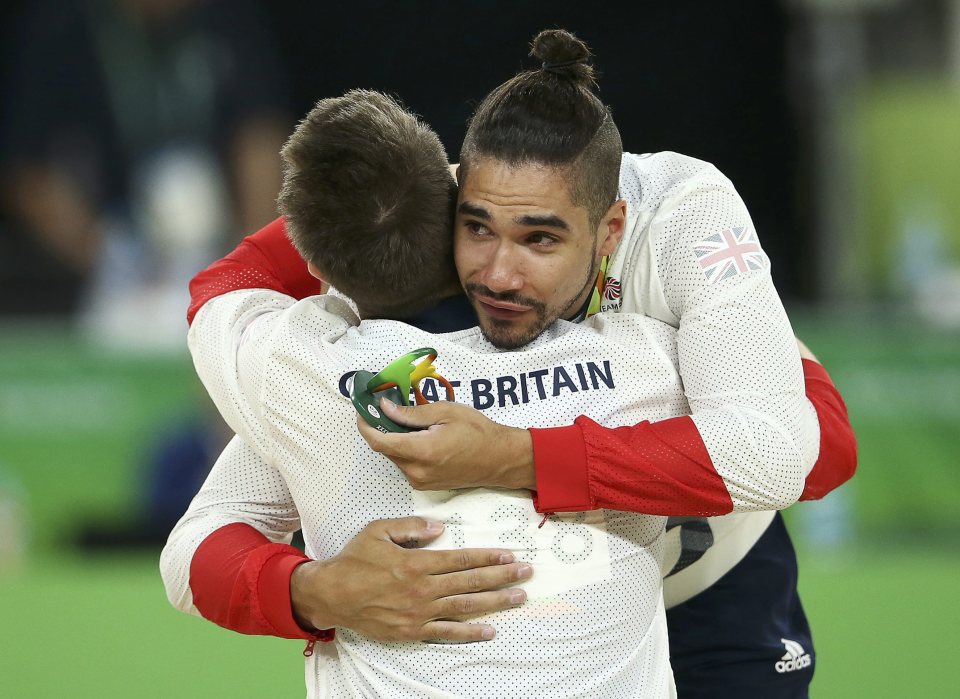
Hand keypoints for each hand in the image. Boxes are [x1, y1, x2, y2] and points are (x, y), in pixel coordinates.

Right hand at [291, 516, 531, 641]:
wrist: (331, 594)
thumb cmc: (354, 560)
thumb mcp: (379, 531)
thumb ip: (411, 527)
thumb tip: (440, 527)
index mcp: (416, 563)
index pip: (461, 559)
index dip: (488, 556)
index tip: (509, 554)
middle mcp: (422, 589)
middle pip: (470, 582)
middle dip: (501, 576)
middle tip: (526, 573)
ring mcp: (419, 612)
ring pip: (465, 607)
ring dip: (494, 602)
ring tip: (518, 598)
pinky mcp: (412, 631)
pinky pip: (446, 633)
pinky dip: (469, 632)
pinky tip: (490, 630)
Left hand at [357, 399, 535, 490]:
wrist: (499, 459)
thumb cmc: (477, 431)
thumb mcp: (444, 412)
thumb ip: (411, 413)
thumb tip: (384, 407)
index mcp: (421, 452)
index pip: (379, 441)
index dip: (366, 425)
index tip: (362, 410)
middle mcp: (416, 472)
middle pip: (385, 449)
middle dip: (381, 428)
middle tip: (384, 407)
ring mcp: (420, 482)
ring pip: (395, 457)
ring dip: (394, 439)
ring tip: (407, 420)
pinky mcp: (425, 485)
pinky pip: (406, 465)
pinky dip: (405, 449)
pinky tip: (418, 436)